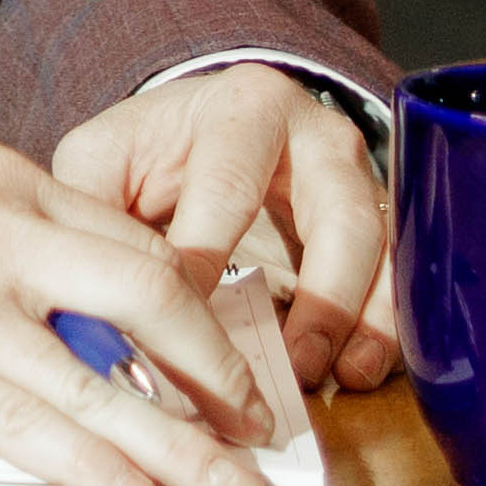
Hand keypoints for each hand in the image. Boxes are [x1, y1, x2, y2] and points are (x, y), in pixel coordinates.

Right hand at [0, 127, 291, 485]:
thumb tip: (74, 309)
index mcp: (0, 180)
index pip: (134, 240)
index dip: (201, 311)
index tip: (241, 366)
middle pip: (148, 290)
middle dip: (219, 368)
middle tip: (260, 430)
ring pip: (95, 372)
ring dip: (177, 441)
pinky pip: (16, 419)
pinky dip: (86, 462)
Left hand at [38, 60, 400, 393]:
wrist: (208, 129)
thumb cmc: (154, 150)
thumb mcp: (106, 159)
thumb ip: (92, 209)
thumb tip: (84, 288)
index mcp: (244, 108)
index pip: (229, 188)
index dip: (207, 259)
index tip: (181, 323)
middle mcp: (318, 136)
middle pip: (337, 214)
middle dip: (319, 296)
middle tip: (291, 363)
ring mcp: (360, 177)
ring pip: (382, 248)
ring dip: (363, 319)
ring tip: (339, 377)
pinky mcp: (380, 221)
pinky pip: (401, 274)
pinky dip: (387, 327)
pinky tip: (361, 370)